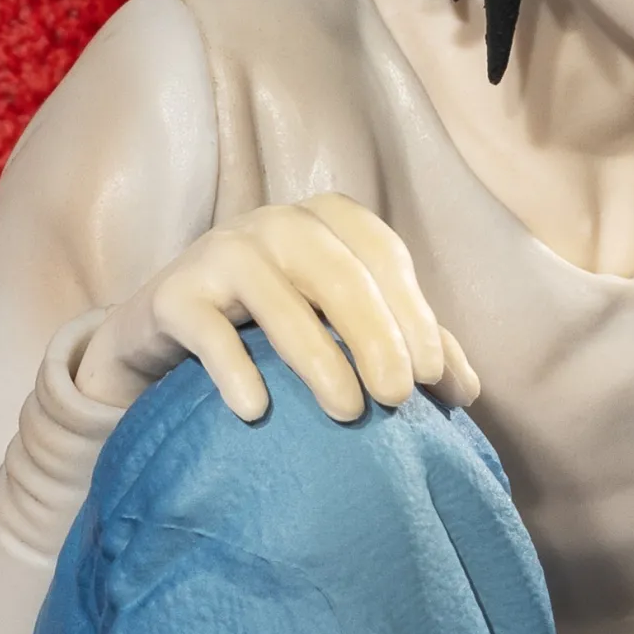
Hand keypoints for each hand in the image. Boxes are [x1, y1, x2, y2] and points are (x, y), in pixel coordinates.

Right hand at [74, 194, 479, 422]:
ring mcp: (219, 253)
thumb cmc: (272, 333)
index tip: (433, 377)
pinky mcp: (171, 294)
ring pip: (276, 298)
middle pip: (337, 273)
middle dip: (374, 336)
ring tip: (346, 412)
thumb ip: (406, 349)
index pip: (383, 254)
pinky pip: (206, 328)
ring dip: (316, 357)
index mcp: (327, 222)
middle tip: (397, 398)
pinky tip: (256, 410)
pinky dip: (233, 368)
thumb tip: (466, 393)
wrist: (166, 340)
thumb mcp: (343, 330)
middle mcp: (275, 224)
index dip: (413, 312)